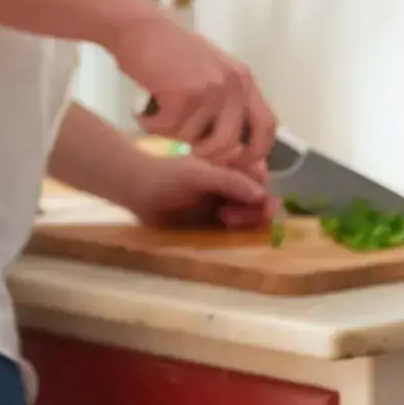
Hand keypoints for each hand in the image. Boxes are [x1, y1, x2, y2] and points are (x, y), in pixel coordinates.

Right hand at [101, 5, 275, 173]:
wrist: (140, 26)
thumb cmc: (170, 52)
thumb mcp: (211, 73)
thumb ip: (225, 104)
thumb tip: (233, 150)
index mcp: (244, 80)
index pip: (267, 126)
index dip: (256, 152)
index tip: (238, 165)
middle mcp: (233, 85)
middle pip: (228, 143)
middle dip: (205, 154)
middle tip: (185, 148)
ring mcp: (210, 89)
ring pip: (191, 138)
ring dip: (170, 132)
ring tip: (159, 109)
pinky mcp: (184, 95)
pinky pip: (167, 130)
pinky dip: (151, 124)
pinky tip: (145, 106)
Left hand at [123, 153, 276, 230]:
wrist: (136, 189)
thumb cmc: (167, 175)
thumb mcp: (200, 175)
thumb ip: (231, 182)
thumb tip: (263, 196)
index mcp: (233, 169)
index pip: (261, 184)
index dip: (267, 197)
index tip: (267, 209)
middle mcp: (231, 188)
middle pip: (258, 205)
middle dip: (253, 212)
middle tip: (230, 217)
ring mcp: (221, 207)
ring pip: (246, 220)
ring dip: (243, 223)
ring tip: (223, 220)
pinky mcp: (209, 225)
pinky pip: (230, 233)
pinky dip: (233, 235)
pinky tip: (223, 231)